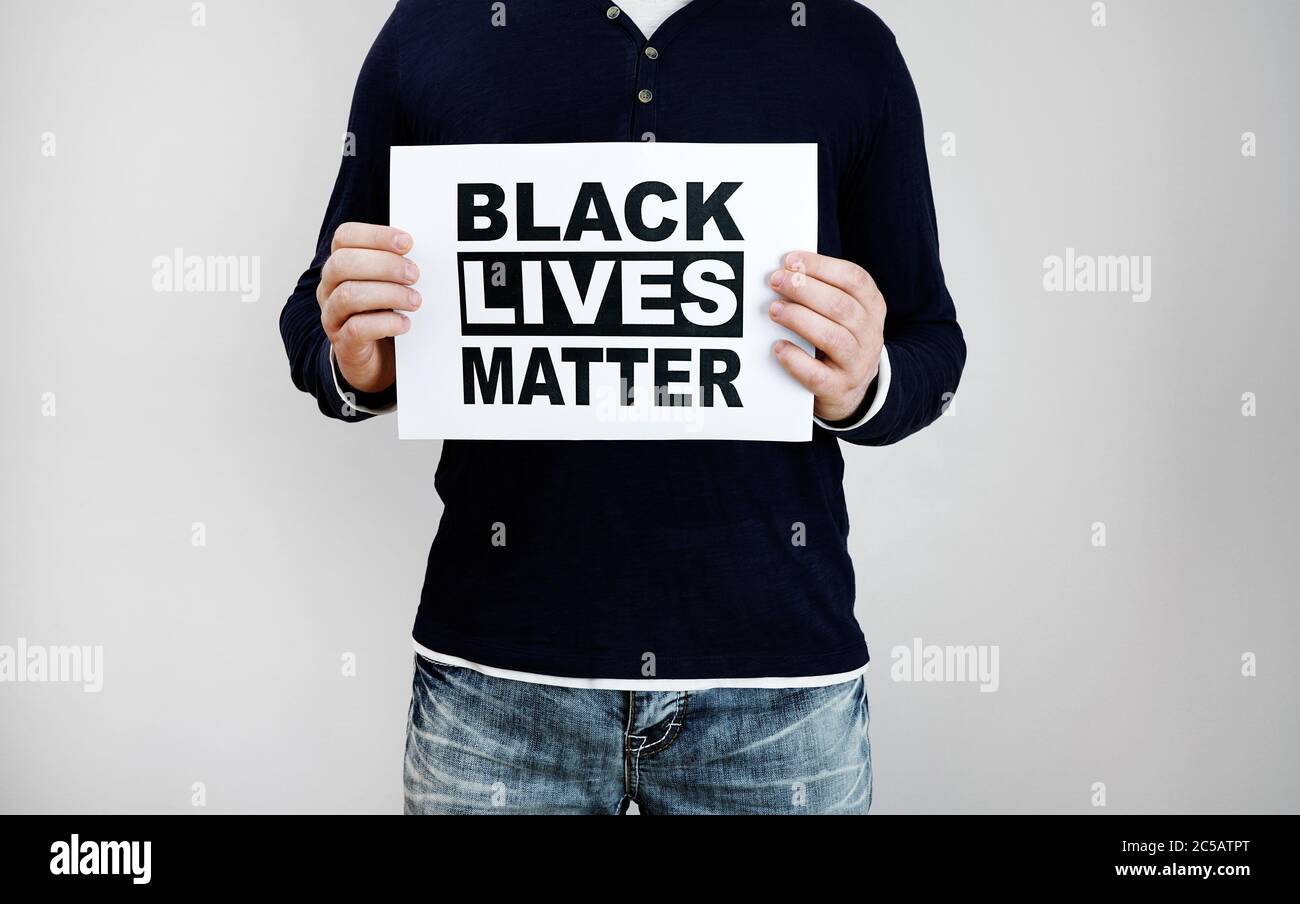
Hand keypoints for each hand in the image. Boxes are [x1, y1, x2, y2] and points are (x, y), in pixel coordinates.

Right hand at [316, 222, 420, 393]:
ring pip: (348, 295)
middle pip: (342, 263)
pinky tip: (405, 323)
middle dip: (384, 265)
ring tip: (415, 301)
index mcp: (340, 265)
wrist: (375, 359)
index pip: (345, 237)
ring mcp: (333, 317)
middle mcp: (329, 288)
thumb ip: (398, 264)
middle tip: (414, 274)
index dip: (375, 235)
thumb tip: (428, 249)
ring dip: (388, 294)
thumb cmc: (384, 312)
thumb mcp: (389, 284)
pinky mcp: (344, 344)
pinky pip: (356, 329)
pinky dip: (385, 323)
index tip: (407, 242)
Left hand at [769, 251, 885, 422]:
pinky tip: (779, 347)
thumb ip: (824, 290)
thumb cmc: (839, 341)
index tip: (790, 260)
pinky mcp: (838, 390)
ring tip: (775, 310)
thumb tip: (786, 268)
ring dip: (799, 319)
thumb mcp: (844, 314)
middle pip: (841, 306)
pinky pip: (817, 375)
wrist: (853, 392)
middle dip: (804, 289)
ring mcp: (857, 364)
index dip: (821, 266)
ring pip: (832, 338)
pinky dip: (796, 359)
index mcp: (873, 307)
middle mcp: (870, 334)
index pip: (854, 279)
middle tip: (776, 281)